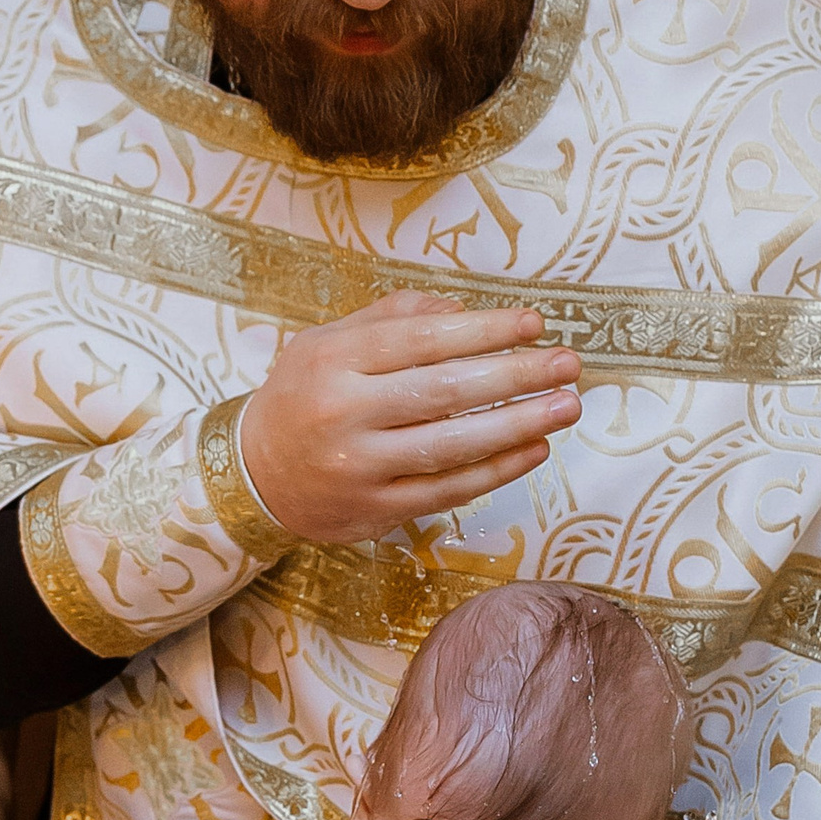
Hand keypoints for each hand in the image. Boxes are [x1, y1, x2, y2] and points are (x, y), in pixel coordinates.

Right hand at [239, 290, 581, 545]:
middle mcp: (344, 412)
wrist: (252, 476)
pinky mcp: (375, 509)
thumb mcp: (327, 342)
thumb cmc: (301, 397)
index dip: (484, 330)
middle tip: (568, 363)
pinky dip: (497, 470)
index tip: (535, 323)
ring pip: (453, 444)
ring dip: (518, 424)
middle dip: (516, 374)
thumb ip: (391, 318)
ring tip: (565, 405)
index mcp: (333, 359)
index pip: (423, 339)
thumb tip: (462, 310)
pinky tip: (534, 449)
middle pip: (446, 390)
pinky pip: (448, 489)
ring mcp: (360, 466)